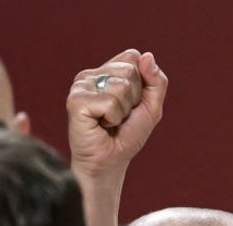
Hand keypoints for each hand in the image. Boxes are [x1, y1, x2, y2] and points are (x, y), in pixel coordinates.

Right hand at [66, 49, 167, 179]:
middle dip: (133, 98)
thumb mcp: (151, 108)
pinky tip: (101, 125)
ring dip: (123, 111)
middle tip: (120, 116)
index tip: (131, 103)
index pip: (133, 57)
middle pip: (129, 70)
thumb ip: (156, 82)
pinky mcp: (76, 100)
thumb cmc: (127, 136)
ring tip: (110, 122)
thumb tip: (148, 56)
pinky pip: (110, 102)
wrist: (110, 162)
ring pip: (121, 86)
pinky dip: (113, 119)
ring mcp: (81, 85)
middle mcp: (91, 74)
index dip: (141, 83)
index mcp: (107, 71)